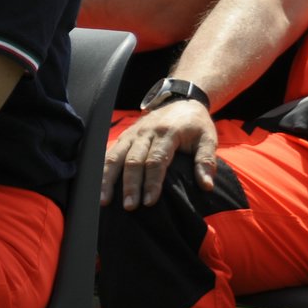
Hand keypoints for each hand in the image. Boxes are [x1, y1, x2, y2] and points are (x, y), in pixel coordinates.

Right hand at [102, 100, 216, 210]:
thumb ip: (206, 161)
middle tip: (130, 207)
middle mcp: (146, 132)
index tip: (149, 202)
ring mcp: (133, 133)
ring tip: (105, 201)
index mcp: (168, 133)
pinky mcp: (125, 135)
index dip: (152, 182)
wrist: (182, 101)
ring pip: (115, 157)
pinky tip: (99, 186)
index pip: (156, 160)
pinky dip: (103, 170)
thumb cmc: (195, 124)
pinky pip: (110, 152)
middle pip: (133, 161)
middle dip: (130, 186)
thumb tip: (206, 186)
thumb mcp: (208, 138)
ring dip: (108, 180)